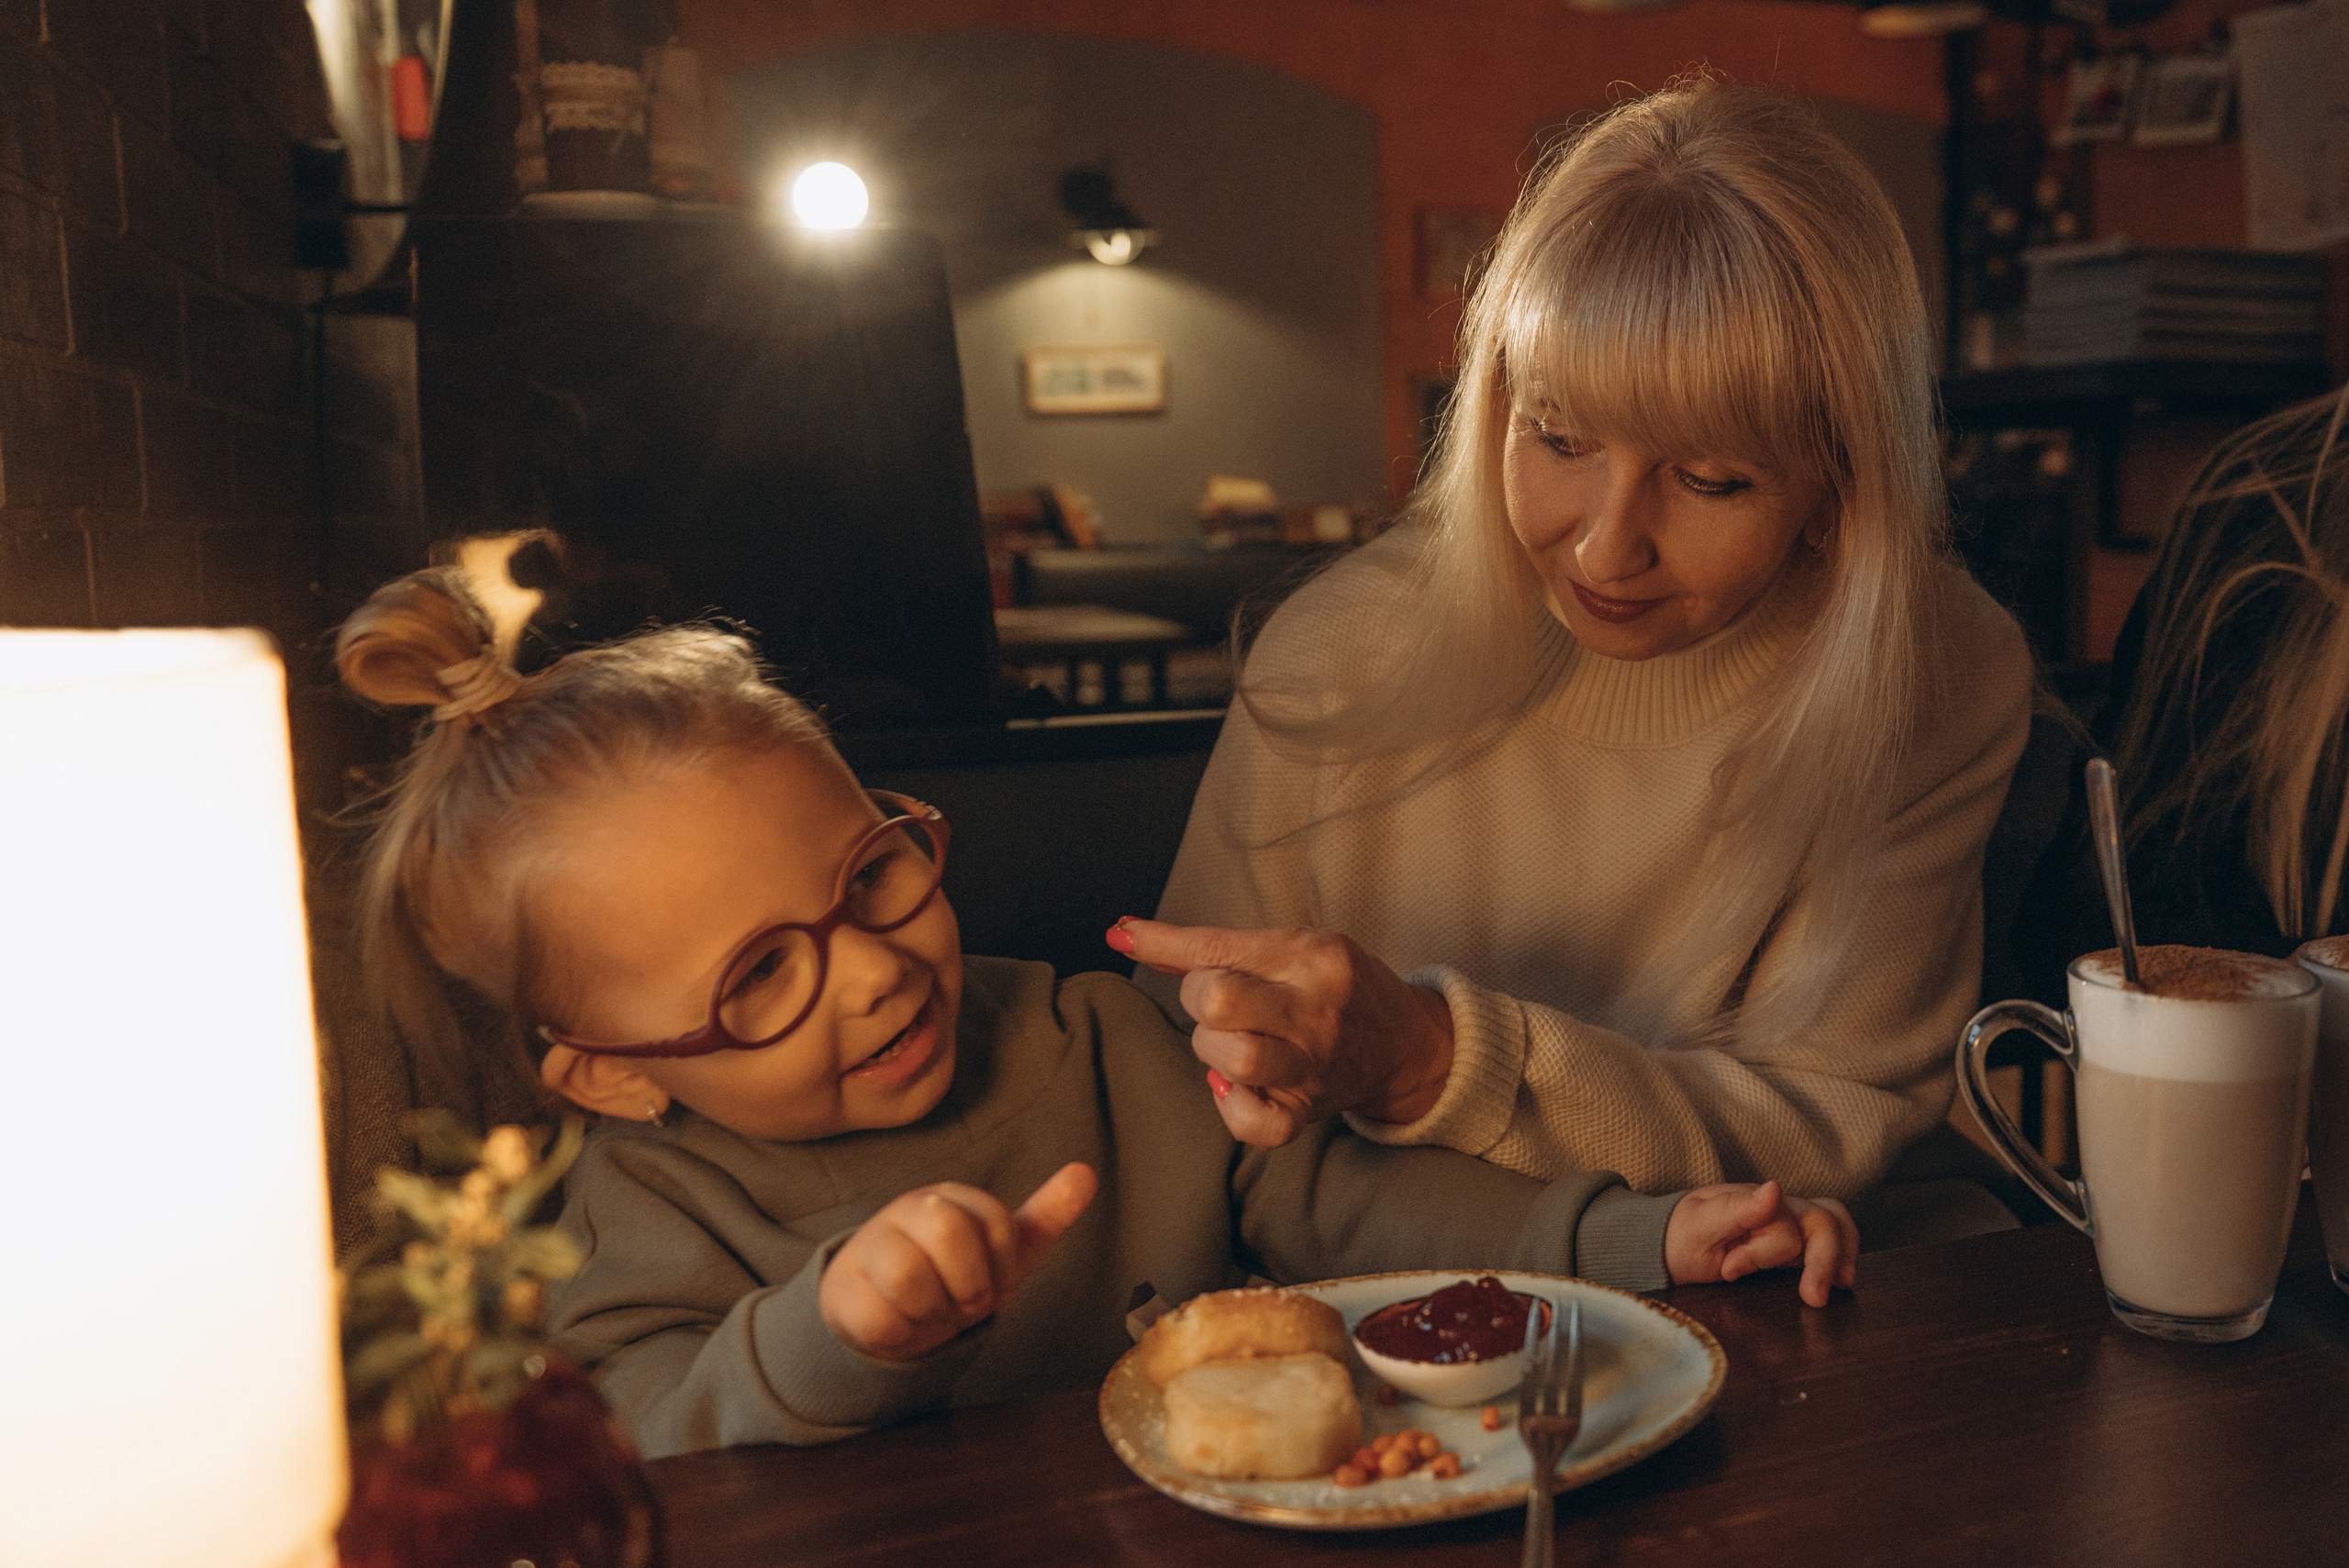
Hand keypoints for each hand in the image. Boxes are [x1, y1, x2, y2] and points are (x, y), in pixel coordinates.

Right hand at [819, 1163, 1097, 1360]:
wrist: (889, 1310)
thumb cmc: (953, 1274)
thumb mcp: (1005, 1249)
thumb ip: (1046, 1213)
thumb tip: (1087, 1173)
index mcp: (953, 1196)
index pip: (998, 1225)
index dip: (1000, 1267)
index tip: (988, 1277)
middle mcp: (909, 1209)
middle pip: (949, 1232)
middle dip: (968, 1284)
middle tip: (962, 1299)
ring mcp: (872, 1244)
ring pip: (909, 1275)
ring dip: (933, 1311)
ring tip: (930, 1309)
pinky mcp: (845, 1290)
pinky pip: (882, 1319)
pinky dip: (902, 1334)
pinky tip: (899, 1323)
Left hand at [1107, 917, 1454, 1146]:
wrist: (1402, 1044)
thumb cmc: (1334, 987)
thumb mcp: (1290, 948)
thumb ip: (1213, 948)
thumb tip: (1126, 932)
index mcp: (1312, 957)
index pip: (1220, 947)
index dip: (1161, 942)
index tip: (1122, 933)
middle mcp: (1316, 1009)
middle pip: (1220, 1000)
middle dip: (1199, 999)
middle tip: (1218, 1005)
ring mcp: (1314, 1064)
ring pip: (1234, 1058)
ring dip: (1211, 1050)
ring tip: (1231, 1041)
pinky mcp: (1309, 1110)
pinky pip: (1254, 1122)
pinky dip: (1231, 1105)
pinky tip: (1234, 1085)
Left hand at [1663, 1180, 1856, 1307]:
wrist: (1674, 1246)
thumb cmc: (1685, 1234)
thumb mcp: (1699, 1224)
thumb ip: (1736, 1209)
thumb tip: (1774, 1189)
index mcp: (1757, 1203)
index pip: (1783, 1229)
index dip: (1759, 1254)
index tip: (1729, 1270)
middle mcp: (1781, 1211)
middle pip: (1823, 1223)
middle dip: (1823, 1262)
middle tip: (1813, 1299)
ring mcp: (1791, 1226)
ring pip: (1835, 1227)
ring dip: (1843, 1256)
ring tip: (1841, 1286)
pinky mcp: (1796, 1246)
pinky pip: (1832, 1241)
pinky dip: (1844, 1257)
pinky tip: (1842, 1282)